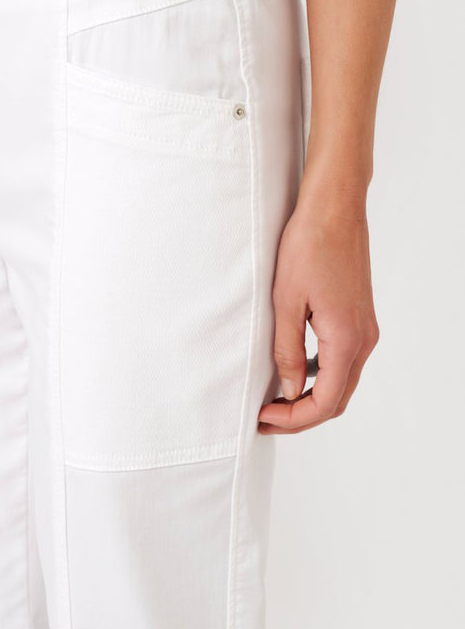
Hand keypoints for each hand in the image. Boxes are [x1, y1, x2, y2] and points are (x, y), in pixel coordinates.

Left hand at [258, 176, 379, 433]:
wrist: (334, 209)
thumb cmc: (309, 246)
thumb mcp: (286, 303)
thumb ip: (287, 352)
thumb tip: (289, 390)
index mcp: (346, 340)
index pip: (324, 402)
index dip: (293, 419)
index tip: (263, 418)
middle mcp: (363, 340)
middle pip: (336, 400)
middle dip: (301, 416)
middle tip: (266, 417)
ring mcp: (365, 330)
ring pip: (342, 383)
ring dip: (311, 398)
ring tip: (276, 400)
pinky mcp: (359, 319)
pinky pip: (344, 363)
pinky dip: (321, 378)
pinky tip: (294, 372)